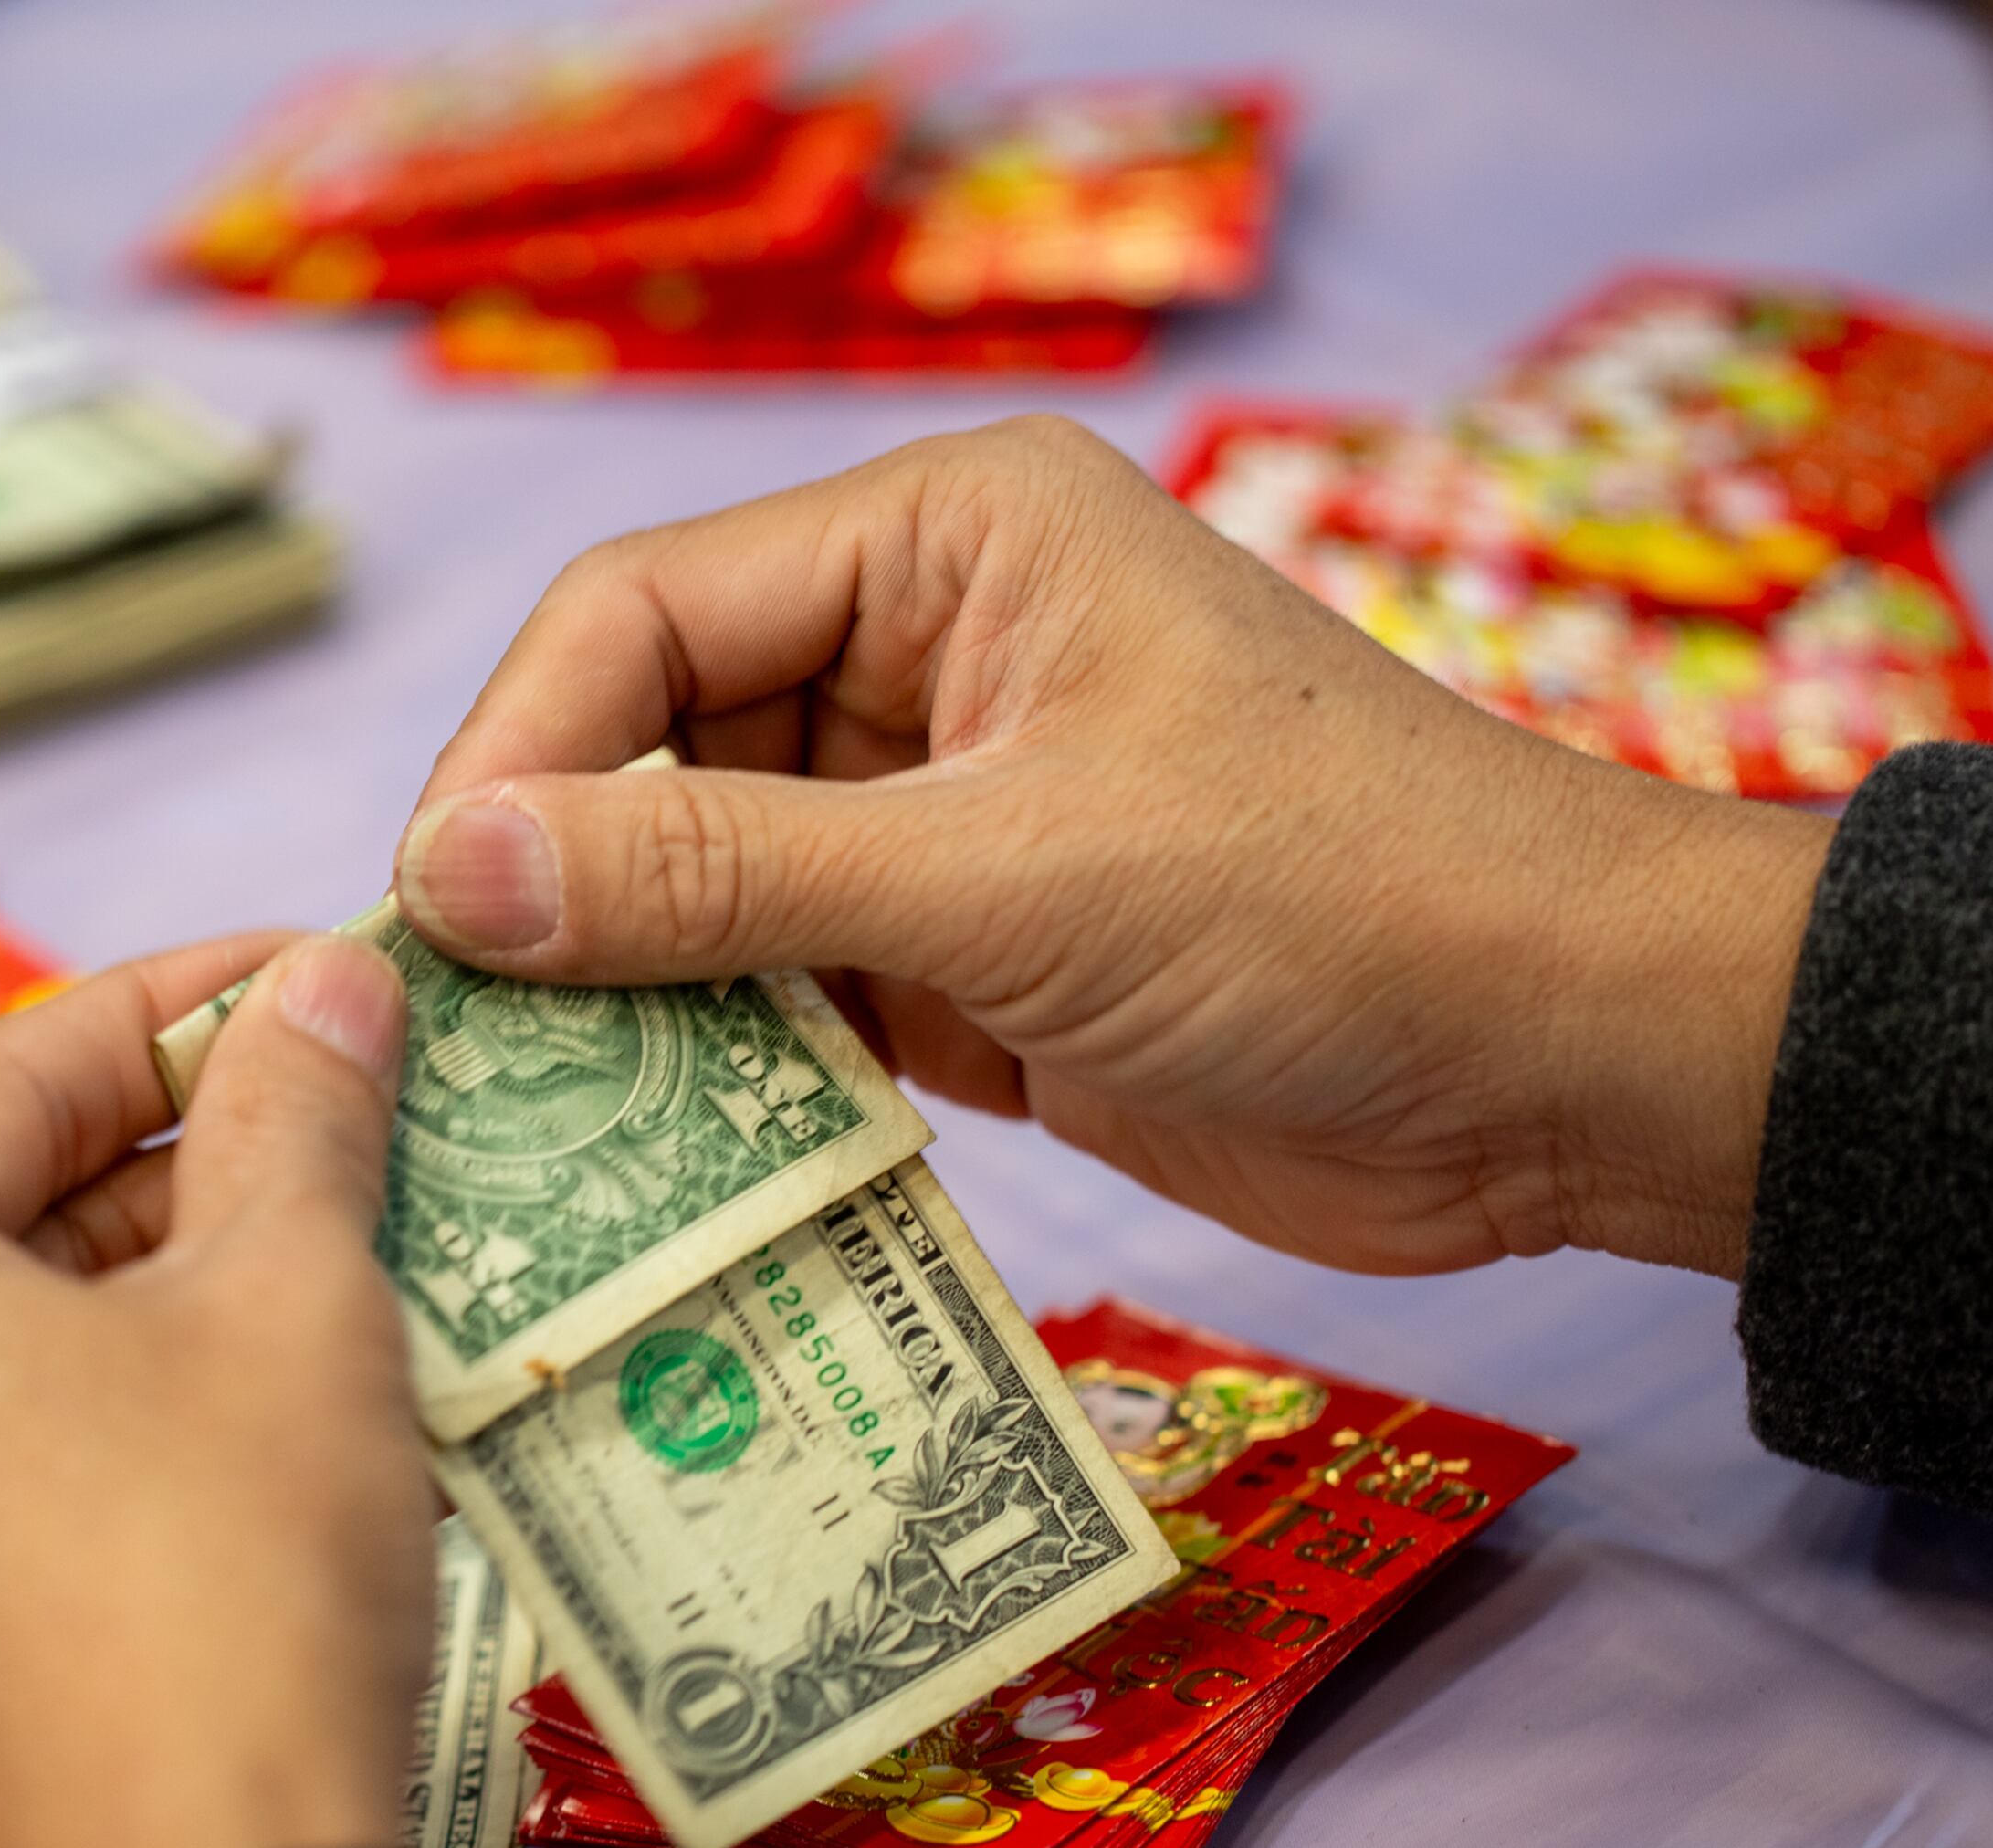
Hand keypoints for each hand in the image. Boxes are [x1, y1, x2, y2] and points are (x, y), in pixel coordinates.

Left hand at [0, 934, 434, 1847]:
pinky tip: (242, 1419)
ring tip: (334, 1268)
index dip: (207, 1000)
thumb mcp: (289, 1307)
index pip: (21, 1065)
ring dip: (148, 1297)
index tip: (339, 969)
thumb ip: (298, 1111)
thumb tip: (326, 983)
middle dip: (182, 1163)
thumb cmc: (221, 1590)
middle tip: (364, 1125)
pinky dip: (88, 1423)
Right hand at [395, 416, 1833, 1281]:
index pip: (645, 612)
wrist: (1561, 1066)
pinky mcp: (970, 961)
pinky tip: (650, 1160)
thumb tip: (459, 877)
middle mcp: (928, 654)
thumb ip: (724, 875)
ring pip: (705, 887)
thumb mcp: (1008, 876)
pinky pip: (788, 997)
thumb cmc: (1335, 904)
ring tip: (528, 1120)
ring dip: (629, 999)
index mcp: (945, 541)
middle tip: (460, 1041)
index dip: (519, 754)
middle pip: (653, 749)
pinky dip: (723, 1073)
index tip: (430, 916)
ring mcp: (945, 815)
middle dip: (560, 888)